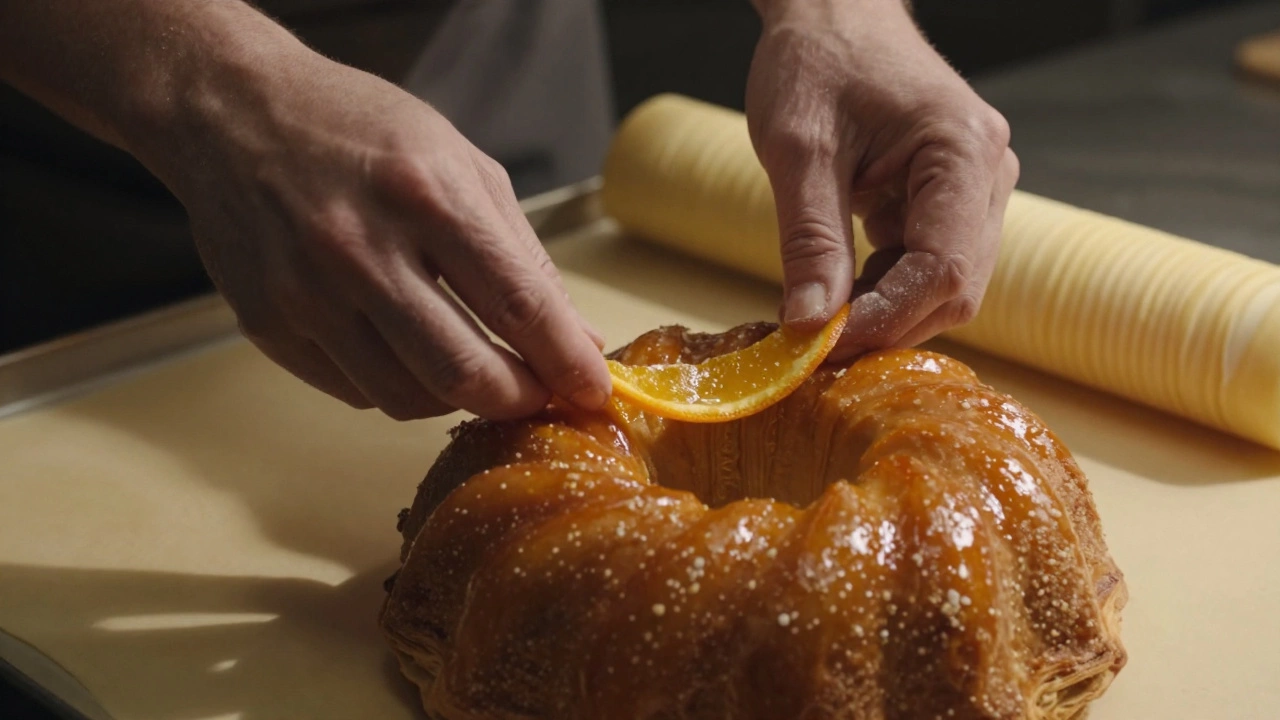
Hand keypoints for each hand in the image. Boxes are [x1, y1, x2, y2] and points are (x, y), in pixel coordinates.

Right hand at [151, 51, 609, 420]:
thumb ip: (522, 255)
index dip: (567, 363)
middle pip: (464, 373)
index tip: (595, 392)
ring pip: (408, 399)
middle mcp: (360, 250)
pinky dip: (399, 387)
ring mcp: (306, 294)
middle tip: (538, 394)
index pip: (518, 305)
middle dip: (519, 399)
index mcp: (425, 196)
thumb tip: (576, 339)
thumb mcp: (460, 163)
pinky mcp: (268, 325)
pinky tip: (408, 352)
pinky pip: (356, 392)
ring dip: (459, 399)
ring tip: (472, 365)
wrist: (231, 112)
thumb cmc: (358, 130)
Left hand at [746, 0, 1018, 354]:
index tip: (824, 346)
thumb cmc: (819, 61)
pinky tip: (838, 289)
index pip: (943, 268)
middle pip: (955, 289)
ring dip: (886, 313)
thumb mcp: (799, 150)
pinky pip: (929, 268)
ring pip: (946, 287)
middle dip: (887, 324)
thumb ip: (809, 241)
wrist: (835, 15)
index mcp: (963, 152)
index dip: (886, 319)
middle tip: (815, 346)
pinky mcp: (953, 202)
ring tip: (820, 316)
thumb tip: (809, 325)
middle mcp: (989, 176)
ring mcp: (978, 191)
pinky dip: (885, 291)